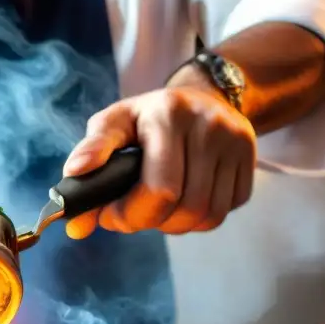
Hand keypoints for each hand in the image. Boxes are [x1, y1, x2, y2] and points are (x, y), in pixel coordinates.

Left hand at [63, 80, 256, 236]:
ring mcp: (236, 144)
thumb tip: (73, 177)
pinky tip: (182, 201)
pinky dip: (198, 220)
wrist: (202, 98)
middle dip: (150, 223)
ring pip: (207, 217)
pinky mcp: (251, 162)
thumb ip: (91, 152)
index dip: (130, 215)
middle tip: (132, 215)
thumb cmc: (147, 119)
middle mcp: (209, 126)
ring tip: (157, 208)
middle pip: (185, 208)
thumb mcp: (114, 122)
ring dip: (175, 225)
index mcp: (169, 114)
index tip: (110, 216)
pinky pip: (224, 213)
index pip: (160, 188)